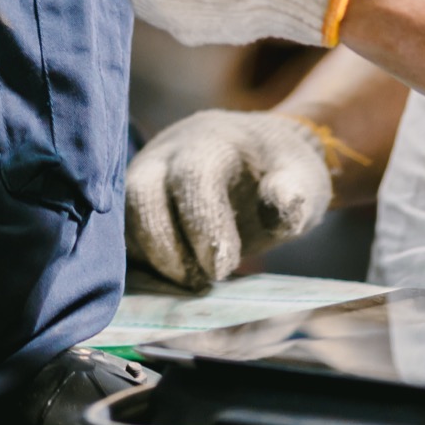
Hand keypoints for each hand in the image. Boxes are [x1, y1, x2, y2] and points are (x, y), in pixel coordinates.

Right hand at [126, 110, 333, 289]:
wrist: (261, 156)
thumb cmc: (283, 170)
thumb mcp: (302, 178)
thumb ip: (293, 194)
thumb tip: (281, 207)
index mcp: (212, 140)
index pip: (193, 177)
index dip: (203, 224)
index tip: (222, 268)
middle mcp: (168, 152)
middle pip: (141, 193)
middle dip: (164, 246)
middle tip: (198, 282)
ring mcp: (146, 172)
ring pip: (123, 215)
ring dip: (149, 257)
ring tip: (186, 284)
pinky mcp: (136, 198)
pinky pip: (121, 230)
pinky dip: (140, 260)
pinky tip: (169, 281)